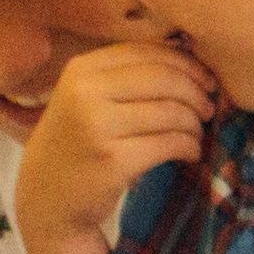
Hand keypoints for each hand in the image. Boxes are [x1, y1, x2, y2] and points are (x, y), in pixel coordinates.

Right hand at [16, 39, 219, 253]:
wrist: (45, 200)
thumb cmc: (75, 145)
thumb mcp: (84, 99)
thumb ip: (123, 75)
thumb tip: (189, 57)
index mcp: (81, 70)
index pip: (149, 53)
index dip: (187, 64)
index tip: (206, 81)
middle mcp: (85, 93)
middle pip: (165, 79)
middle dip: (197, 94)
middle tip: (208, 110)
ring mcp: (97, 127)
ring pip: (172, 112)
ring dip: (194, 125)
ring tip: (196, 135)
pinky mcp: (113, 161)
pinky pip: (170, 143)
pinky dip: (189, 147)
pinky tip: (189, 154)